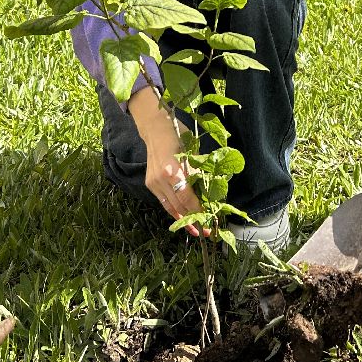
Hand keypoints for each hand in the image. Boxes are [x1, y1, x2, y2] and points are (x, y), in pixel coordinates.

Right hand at [127, 89, 205, 235]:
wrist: (155, 129)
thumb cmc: (179, 135)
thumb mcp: (193, 153)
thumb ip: (200, 173)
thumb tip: (212, 191)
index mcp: (173, 171)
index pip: (187, 197)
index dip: (199, 210)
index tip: (210, 220)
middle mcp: (161, 180)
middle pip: (178, 206)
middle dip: (193, 220)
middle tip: (206, 232)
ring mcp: (153, 182)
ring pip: (170, 207)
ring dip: (183, 220)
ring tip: (195, 231)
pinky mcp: (150, 184)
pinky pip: (164, 202)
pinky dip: (174, 211)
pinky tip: (183, 218)